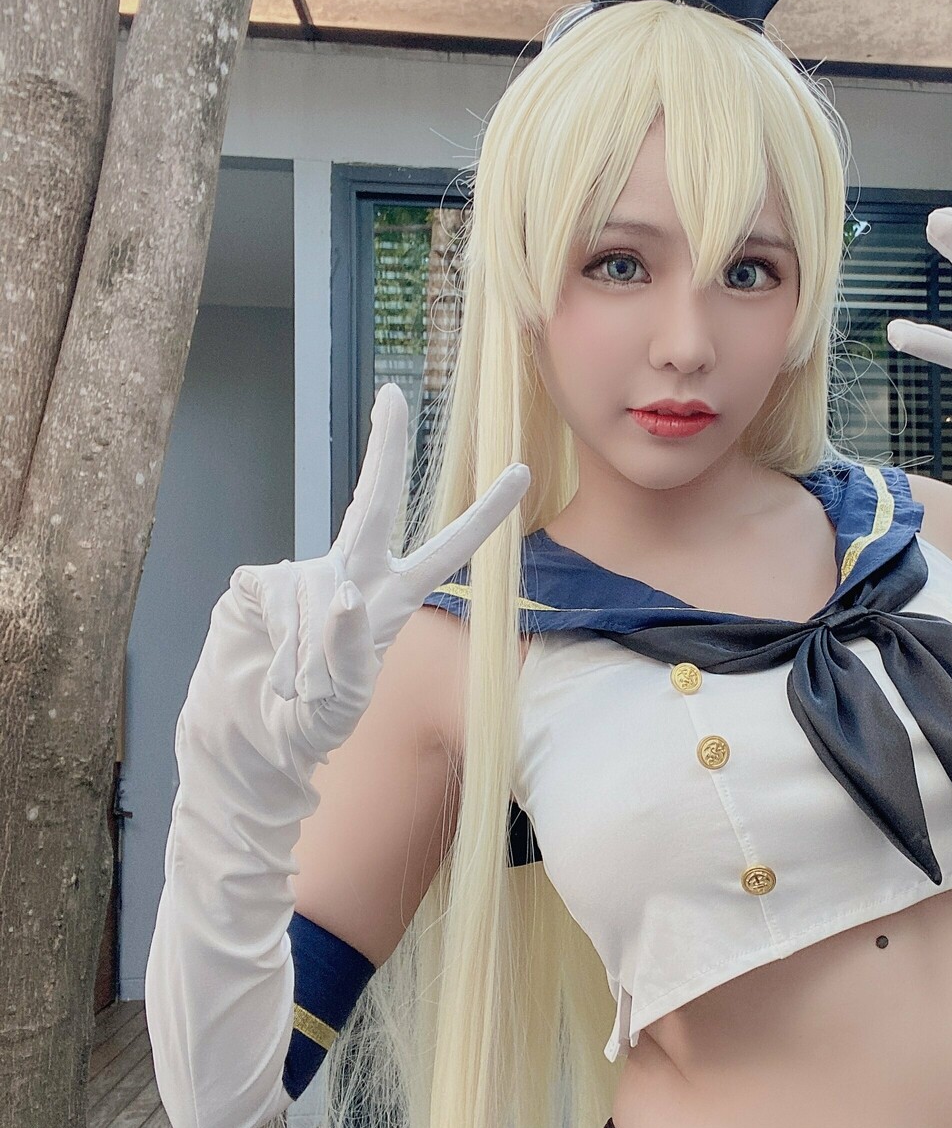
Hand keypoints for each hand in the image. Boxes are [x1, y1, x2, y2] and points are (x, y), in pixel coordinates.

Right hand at [224, 381, 529, 761]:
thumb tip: (340, 594)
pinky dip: (280, 646)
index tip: (523, 470)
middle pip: (372, 504)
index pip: (448, 553)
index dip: (484, 515)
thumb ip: (349, 652)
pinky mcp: (257, 583)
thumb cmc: (314, 718)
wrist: (252, 733)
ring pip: (317, 595)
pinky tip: (274, 671)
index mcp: (393, 599)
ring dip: (310, 655)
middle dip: (384, 448)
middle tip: (394, 394)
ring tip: (301, 691)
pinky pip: (277, 601)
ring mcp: (303, 575)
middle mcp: (351, 574)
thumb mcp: (345, 701)